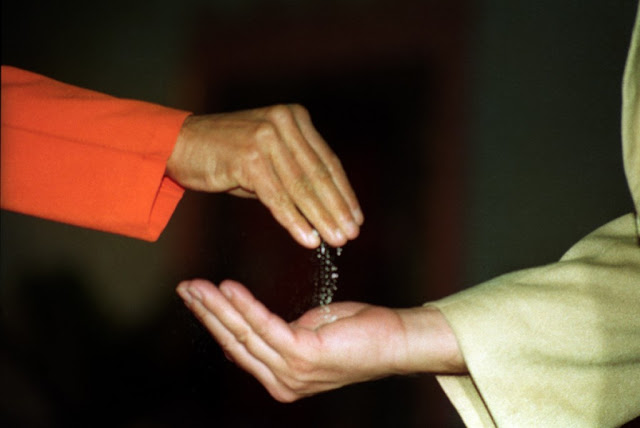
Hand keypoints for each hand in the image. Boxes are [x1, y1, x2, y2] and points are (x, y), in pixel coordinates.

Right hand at [166, 105, 362, 247]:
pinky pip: (277, 197)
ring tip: (335, 240)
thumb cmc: (225, 154)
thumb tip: (328, 205)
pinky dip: (295, 221)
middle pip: (318, 175)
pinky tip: (308, 239)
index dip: (343, 192)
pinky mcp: (248, 158)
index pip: (327, 161)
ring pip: (301, 187)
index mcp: (294, 118)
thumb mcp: (267, 155)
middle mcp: (283, 122)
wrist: (179, 144)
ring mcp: (266, 138)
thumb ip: (296, 171)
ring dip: (321, 218)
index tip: (356, 217)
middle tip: (350, 234)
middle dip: (337, 209)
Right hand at [176, 279, 465, 402]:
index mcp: (282, 376)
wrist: (395, 341)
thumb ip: (282, 331)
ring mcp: (292, 372)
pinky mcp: (304, 356)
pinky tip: (226, 287)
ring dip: (216, 307)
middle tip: (184, 287)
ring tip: (195, 285)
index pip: (239, 348)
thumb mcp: (311, 331)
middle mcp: (282, 381)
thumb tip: (256, 320)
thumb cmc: (357, 333)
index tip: (196, 296)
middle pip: (234, 342)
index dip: (214, 321)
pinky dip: (244, 305)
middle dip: (206, 313)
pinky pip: (266, 326)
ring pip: (244, 334)